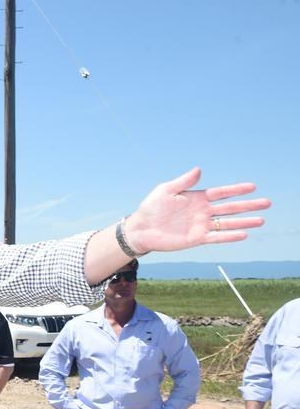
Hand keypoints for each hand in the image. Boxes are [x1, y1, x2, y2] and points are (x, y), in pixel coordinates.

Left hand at [126, 168, 268, 253]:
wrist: (141, 229)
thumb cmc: (151, 208)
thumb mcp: (166, 190)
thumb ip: (184, 181)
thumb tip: (199, 169)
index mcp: (197, 198)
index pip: (222, 193)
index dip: (237, 190)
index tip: (253, 186)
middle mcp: (202, 212)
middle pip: (230, 208)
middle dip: (248, 205)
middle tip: (267, 203)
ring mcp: (200, 225)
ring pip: (227, 223)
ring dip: (244, 222)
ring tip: (261, 220)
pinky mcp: (196, 239)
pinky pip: (216, 237)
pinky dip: (229, 236)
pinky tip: (243, 234)